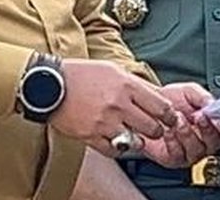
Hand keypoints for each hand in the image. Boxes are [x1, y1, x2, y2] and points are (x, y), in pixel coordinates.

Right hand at [50, 59, 178, 156]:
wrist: (49, 85)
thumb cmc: (81, 74)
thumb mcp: (113, 69)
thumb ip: (135, 83)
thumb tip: (156, 93)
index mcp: (127, 85)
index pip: (161, 106)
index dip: (170, 115)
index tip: (170, 118)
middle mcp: (118, 104)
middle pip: (153, 127)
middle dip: (157, 130)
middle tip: (155, 128)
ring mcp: (105, 122)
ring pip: (136, 141)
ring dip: (138, 140)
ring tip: (135, 135)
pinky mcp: (91, 136)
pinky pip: (115, 150)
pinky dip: (119, 148)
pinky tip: (117, 140)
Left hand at [141, 82, 219, 167]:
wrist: (148, 108)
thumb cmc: (171, 101)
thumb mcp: (189, 91)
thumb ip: (202, 96)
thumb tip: (212, 104)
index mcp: (214, 126)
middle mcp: (205, 142)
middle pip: (215, 144)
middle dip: (208, 130)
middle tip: (200, 117)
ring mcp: (190, 152)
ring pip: (197, 151)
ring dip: (188, 134)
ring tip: (179, 120)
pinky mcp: (173, 158)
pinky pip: (178, 155)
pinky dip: (173, 142)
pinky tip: (168, 131)